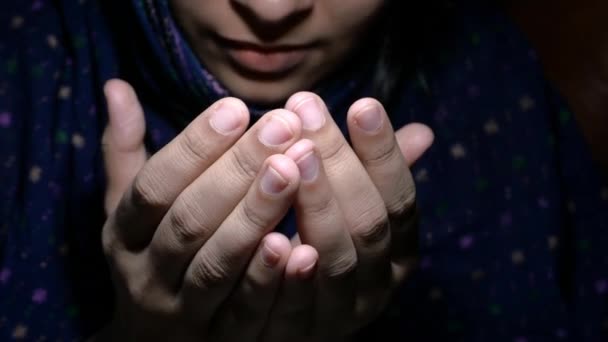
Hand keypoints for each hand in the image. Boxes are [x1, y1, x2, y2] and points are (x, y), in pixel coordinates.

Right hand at [95, 79, 314, 340]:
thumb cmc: (149, 254)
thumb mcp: (127, 209)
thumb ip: (125, 152)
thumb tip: (117, 86)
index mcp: (123, 233)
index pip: (153, 186)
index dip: (193, 147)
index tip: (236, 107)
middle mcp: (145, 274)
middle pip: (189, 220)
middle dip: (236, 172)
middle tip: (282, 127)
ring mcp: (181, 313)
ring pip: (217, 264)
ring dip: (254, 217)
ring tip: (294, 169)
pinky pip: (244, 314)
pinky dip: (269, 282)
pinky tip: (303, 246)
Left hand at [260, 93, 432, 340]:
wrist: (288, 323)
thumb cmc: (326, 248)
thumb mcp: (356, 214)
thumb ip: (378, 177)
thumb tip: (422, 132)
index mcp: (398, 252)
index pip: (400, 199)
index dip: (383, 154)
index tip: (362, 104)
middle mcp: (378, 284)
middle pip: (368, 223)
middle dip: (339, 165)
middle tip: (306, 111)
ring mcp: (341, 314)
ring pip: (336, 260)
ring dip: (316, 207)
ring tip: (289, 158)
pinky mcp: (297, 336)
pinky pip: (294, 308)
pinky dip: (284, 275)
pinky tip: (270, 237)